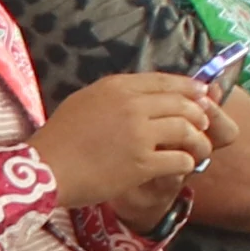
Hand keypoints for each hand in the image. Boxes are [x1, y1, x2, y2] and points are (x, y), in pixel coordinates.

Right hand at [29, 70, 221, 218]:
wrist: (46, 169)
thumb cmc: (59, 137)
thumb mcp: (84, 101)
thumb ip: (114, 95)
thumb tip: (141, 96)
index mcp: (117, 87)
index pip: (164, 81)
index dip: (189, 87)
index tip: (202, 94)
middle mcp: (132, 106)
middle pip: (182, 104)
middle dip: (199, 114)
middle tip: (203, 124)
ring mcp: (139, 135)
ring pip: (187, 130)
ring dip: (199, 139)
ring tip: (199, 147)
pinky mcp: (142, 164)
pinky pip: (180, 159)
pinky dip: (188, 162)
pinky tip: (184, 165)